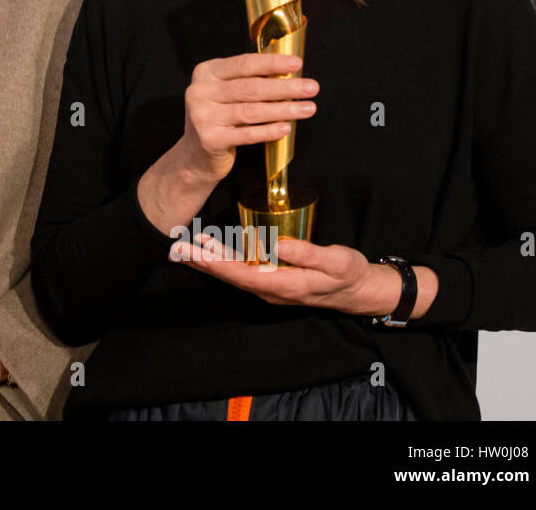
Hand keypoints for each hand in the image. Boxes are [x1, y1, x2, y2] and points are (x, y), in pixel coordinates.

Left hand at [169, 233, 435, 318]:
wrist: (359, 291)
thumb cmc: (349, 273)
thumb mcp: (336, 261)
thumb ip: (307, 254)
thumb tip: (278, 244)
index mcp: (284, 285)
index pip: (243, 275)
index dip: (217, 264)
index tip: (196, 253)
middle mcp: (271, 290)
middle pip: (230, 276)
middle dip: (202, 263)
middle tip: (176, 248)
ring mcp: (270, 287)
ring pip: (232, 274)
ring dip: (207, 262)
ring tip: (183, 247)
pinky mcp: (271, 280)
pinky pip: (241, 271)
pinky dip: (222, 260)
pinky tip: (209, 249)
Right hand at [176, 52, 318, 185]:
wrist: (195, 155)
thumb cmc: (219, 117)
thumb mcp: (226, 93)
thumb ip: (249, 81)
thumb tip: (289, 74)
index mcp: (206, 72)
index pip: (243, 64)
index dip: (272, 63)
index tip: (297, 63)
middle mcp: (200, 92)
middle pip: (250, 88)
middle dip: (285, 88)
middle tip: (311, 87)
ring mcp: (202, 116)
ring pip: (251, 111)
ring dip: (283, 110)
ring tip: (307, 109)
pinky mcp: (209, 139)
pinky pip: (247, 134)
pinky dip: (269, 131)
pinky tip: (286, 128)